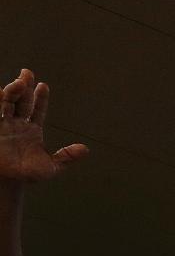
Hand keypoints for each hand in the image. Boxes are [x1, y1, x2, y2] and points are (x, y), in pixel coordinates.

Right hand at [0, 70, 88, 184]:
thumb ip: (66, 157)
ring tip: (15, 84)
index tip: (43, 86)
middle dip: (23, 87)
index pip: (37, 109)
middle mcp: (17, 123)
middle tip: (26, 73)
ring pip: (5, 103)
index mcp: (32, 128)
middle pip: (21, 100)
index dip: (40, 98)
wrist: (9, 182)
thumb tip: (85, 149)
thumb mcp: (52, 167)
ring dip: (10, 92)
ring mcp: (3, 124)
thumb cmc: (29, 174)